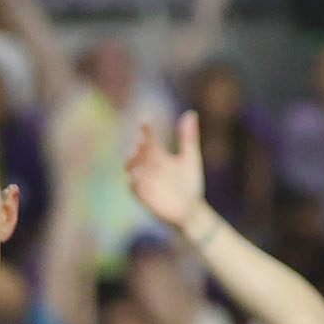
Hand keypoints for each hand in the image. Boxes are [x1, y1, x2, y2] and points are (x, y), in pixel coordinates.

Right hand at [125, 112, 209, 236]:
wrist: (191, 209)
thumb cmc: (189, 183)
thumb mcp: (190, 157)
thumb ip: (188, 138)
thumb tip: (190, 113)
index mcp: (158, 156)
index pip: (148, 140)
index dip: (145, 130)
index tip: (144, 120)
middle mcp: (148, 167)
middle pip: (137, 154)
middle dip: (136, 148)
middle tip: (140, 141)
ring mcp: (146, 182)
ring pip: (133, 170)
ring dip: (131, 162)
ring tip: (134, 155)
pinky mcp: (145, 197)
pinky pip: (135, 189)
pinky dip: (134, 183)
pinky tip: (136, 176)